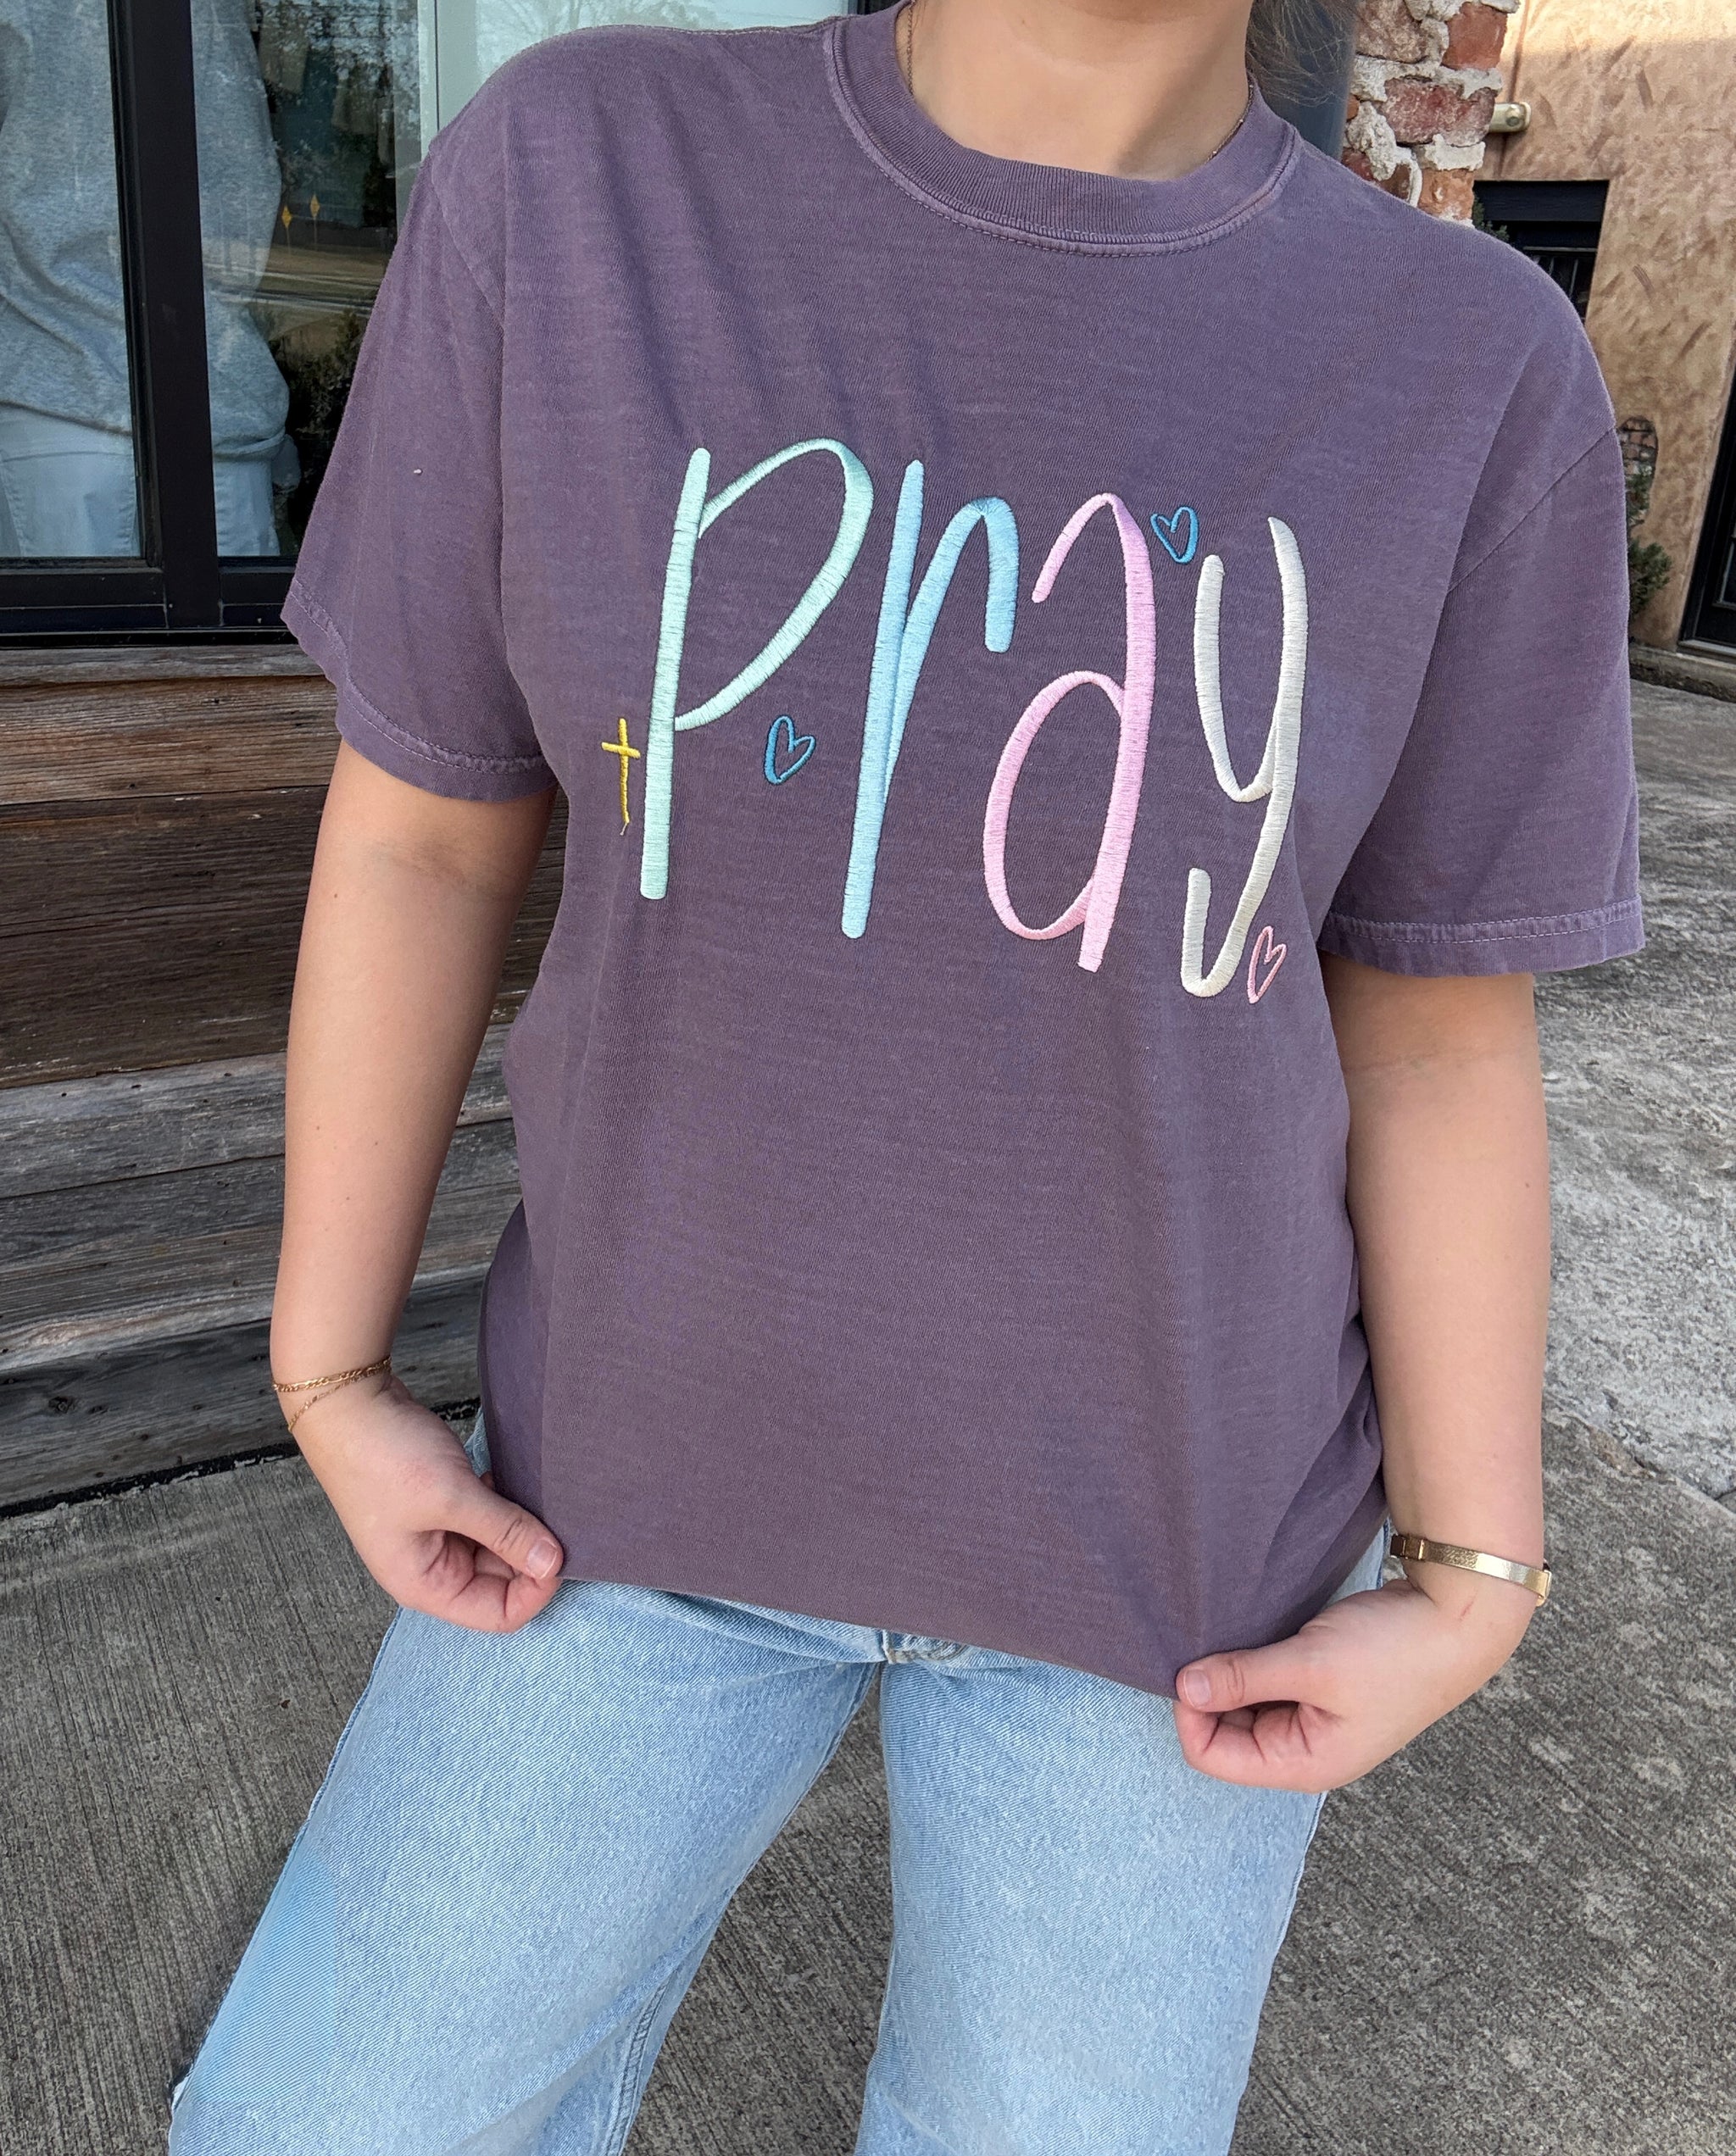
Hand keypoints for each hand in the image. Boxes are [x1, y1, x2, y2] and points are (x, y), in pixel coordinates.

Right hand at [288, 1375, 564, 1632]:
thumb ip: (506, 1532)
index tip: (562, 1551)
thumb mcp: (453, 1498)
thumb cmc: (384, 1457)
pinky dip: (504, 1504)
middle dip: (532, 1553)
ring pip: (496, 1546)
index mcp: (425, 1584)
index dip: (536, 1589)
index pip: (498, 1613)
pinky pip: (486, 1518)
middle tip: (558, 1516)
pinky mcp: (440, 1504)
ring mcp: (434, 1535)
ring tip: (538, 1496)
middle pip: (501, 1581)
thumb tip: (554, 1563)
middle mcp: (430, 1568)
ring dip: (520, 1526)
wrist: (347, 1402)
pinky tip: (514, 1480)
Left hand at [1173, 1566, 1535, 1791]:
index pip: (1213, 1758)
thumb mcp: (1310, 1663)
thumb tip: (1184, 1688)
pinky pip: (1269, 1686)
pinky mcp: (1323, 1690)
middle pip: (1225, 1735)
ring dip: (1232, 1677)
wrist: (1456, 1620)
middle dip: (1209, 1694)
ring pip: (1245, 1707)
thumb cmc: (1392, 1651)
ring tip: (1233, 1638)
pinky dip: (1255, 1665)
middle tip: (1208, 1645)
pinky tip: (1255, 1637)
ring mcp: (1316, 1721)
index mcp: (1305, 1764)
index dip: (1191, 1713)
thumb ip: (1244, 1678)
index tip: (1191, 1666)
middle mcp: (1307, 1751)